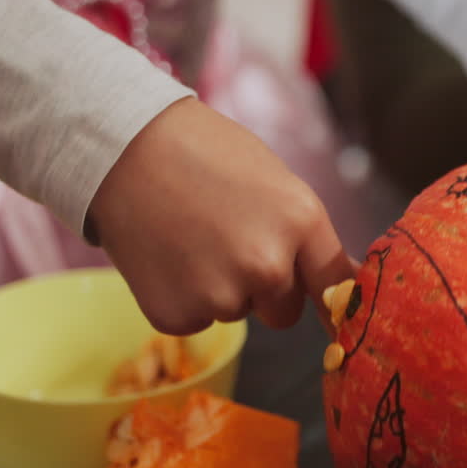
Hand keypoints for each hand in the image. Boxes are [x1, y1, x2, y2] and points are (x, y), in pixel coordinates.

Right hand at [88, 97, 355, 334]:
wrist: (122, 147)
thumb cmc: (204, 154)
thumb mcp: (275, 182)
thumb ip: (306, 237)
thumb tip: (344, 287)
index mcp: (301, 223)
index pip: (334, 287)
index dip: (333, 304)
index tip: (335, 318)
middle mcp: (268, 266)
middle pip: (284, 312)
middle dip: (264, 290)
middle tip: (228, 242)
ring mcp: (221, 295)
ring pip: (236, 313)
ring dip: (220, 289)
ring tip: (191, 238)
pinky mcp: (177, 315)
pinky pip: (194, 320)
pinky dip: (182, 298)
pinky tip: (167, 255)